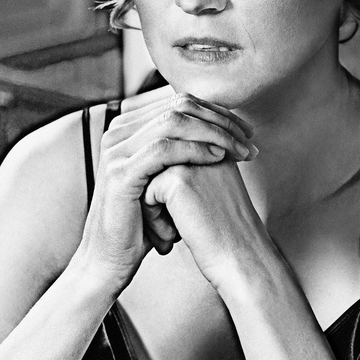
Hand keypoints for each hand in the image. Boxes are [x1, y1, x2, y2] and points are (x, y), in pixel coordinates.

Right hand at [75, 92, 255, 290]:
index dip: (217, 111)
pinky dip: (195, 150)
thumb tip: (221, 127)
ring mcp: (116, 151)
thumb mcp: (163, 177)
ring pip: (174, 122)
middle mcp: (118, 132)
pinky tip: (218, 158)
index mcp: (127, 127)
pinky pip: (164, 149)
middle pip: (178, 106)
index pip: (179, 101)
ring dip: (214, 133)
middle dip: (220, 120)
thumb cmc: (141, 222)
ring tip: (239, 149)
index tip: (245, 130)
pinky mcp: (120, 173)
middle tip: (248, 138)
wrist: (110, 258)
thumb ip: (182, 149)